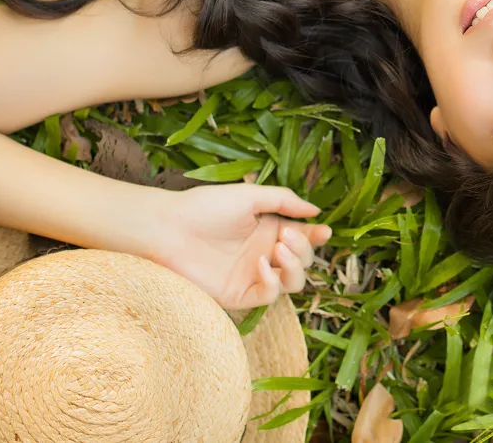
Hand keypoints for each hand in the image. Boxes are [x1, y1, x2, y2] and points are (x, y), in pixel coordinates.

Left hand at [144, 184, 332, 309]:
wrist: (168, 228)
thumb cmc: (205, 207)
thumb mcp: (250, 196)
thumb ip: (285, 201)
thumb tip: (316, 211)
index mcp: (269, 230)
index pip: (304, 238)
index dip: (317, 236)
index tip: (324, 231)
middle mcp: (265, 254)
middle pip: (303, 261)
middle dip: (304, 250)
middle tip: (288, 236)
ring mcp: (253, 275)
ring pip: (292, 282)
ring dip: (295, 267)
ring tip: (279, 249)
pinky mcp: (239, 294)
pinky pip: (268, 296)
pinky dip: (271, 282)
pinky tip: (261, 263)